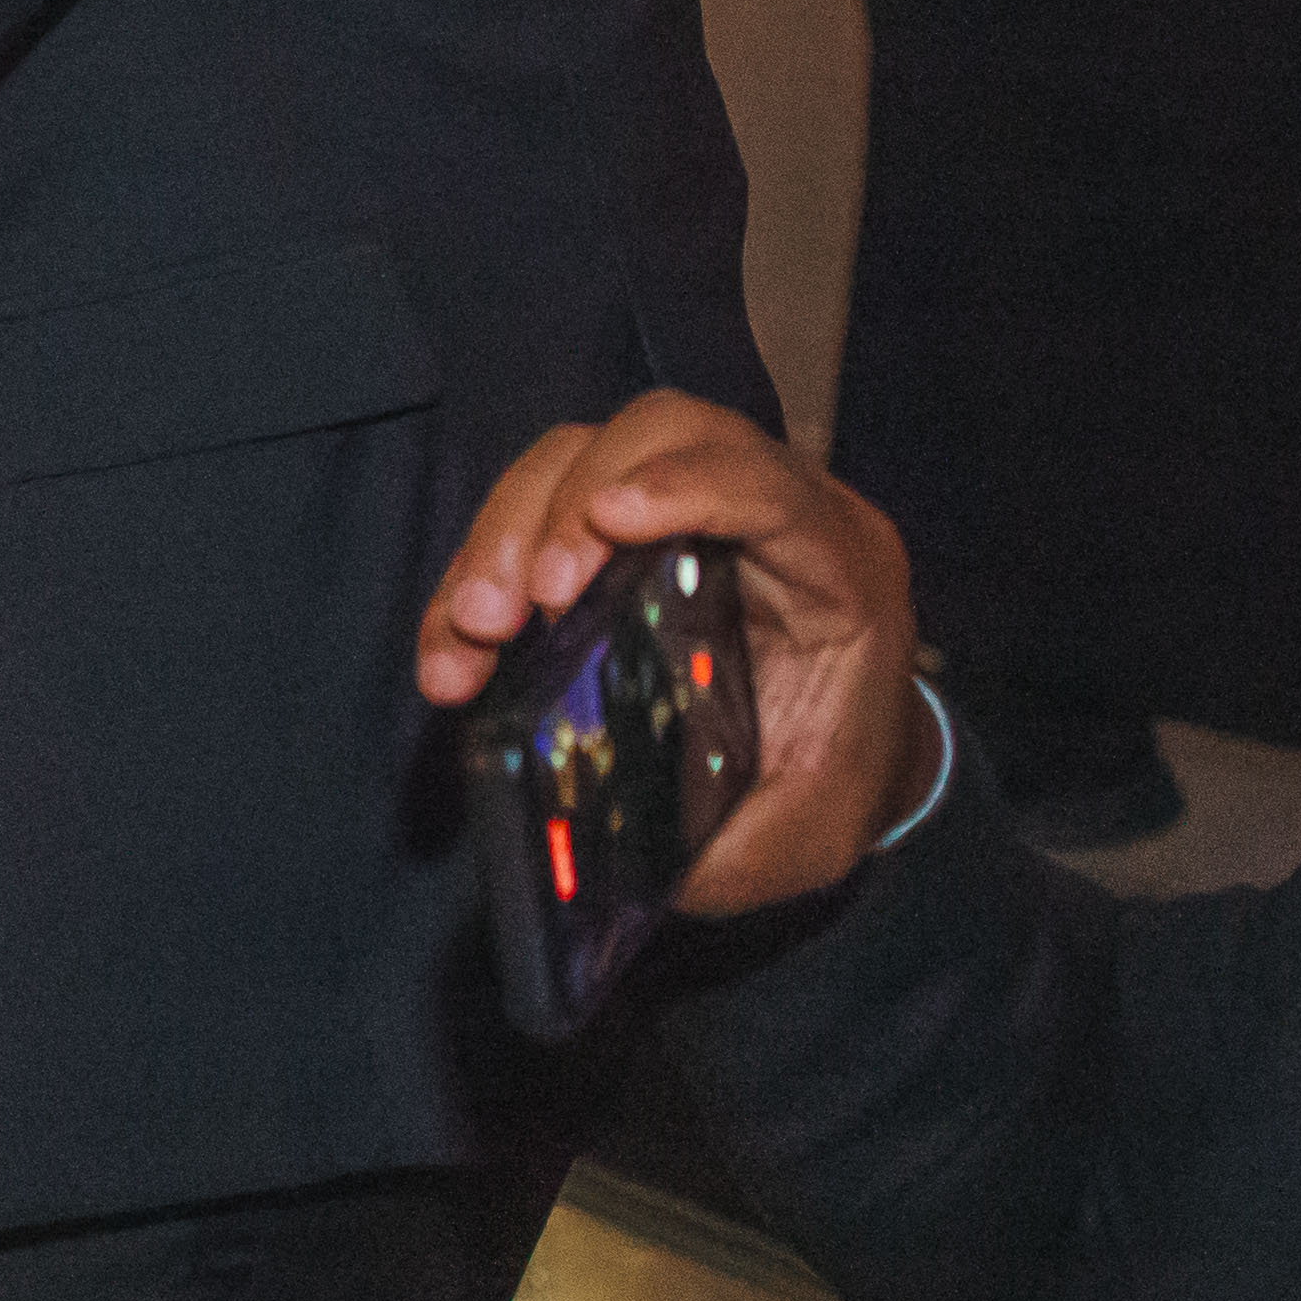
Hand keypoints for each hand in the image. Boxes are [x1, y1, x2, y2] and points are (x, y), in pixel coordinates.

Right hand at [411, 392, 924, 919]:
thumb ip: (735, 852)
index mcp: (838, 565)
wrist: (846, 751)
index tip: (606, 516)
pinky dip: (480, 563)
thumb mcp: (813, 833)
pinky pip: (535, 501)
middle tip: (512, 611)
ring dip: (504, 530)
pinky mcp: (621, 516)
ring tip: (471, 629)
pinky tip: (453, 644)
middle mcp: (768, 504)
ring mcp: (687, 498)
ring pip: (579, 453)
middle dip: (563, 510)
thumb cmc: (840, 778)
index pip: (769, 484)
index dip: (687, 485)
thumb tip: (622, 866)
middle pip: (656, 433)